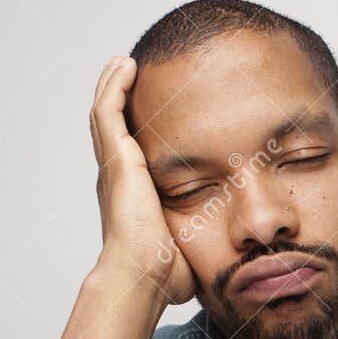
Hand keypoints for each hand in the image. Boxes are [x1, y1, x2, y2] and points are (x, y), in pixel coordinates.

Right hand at [89, 56, 194, 303]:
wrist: (144, 276)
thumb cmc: (165, 276)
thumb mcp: (188, 248)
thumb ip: (205, 244)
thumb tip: (231, 256)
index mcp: (130, 196)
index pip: (129, 154)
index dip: (135, 131)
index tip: (152, 112)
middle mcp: (117, 178)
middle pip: (113, 128)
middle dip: (121, 99)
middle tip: (131, 73)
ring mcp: (113, 167)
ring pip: (105, 113)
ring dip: (114, 85)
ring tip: (125, 62)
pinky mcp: (116, 159)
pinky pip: (108, 112)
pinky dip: (114, 86)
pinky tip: (126, 66)